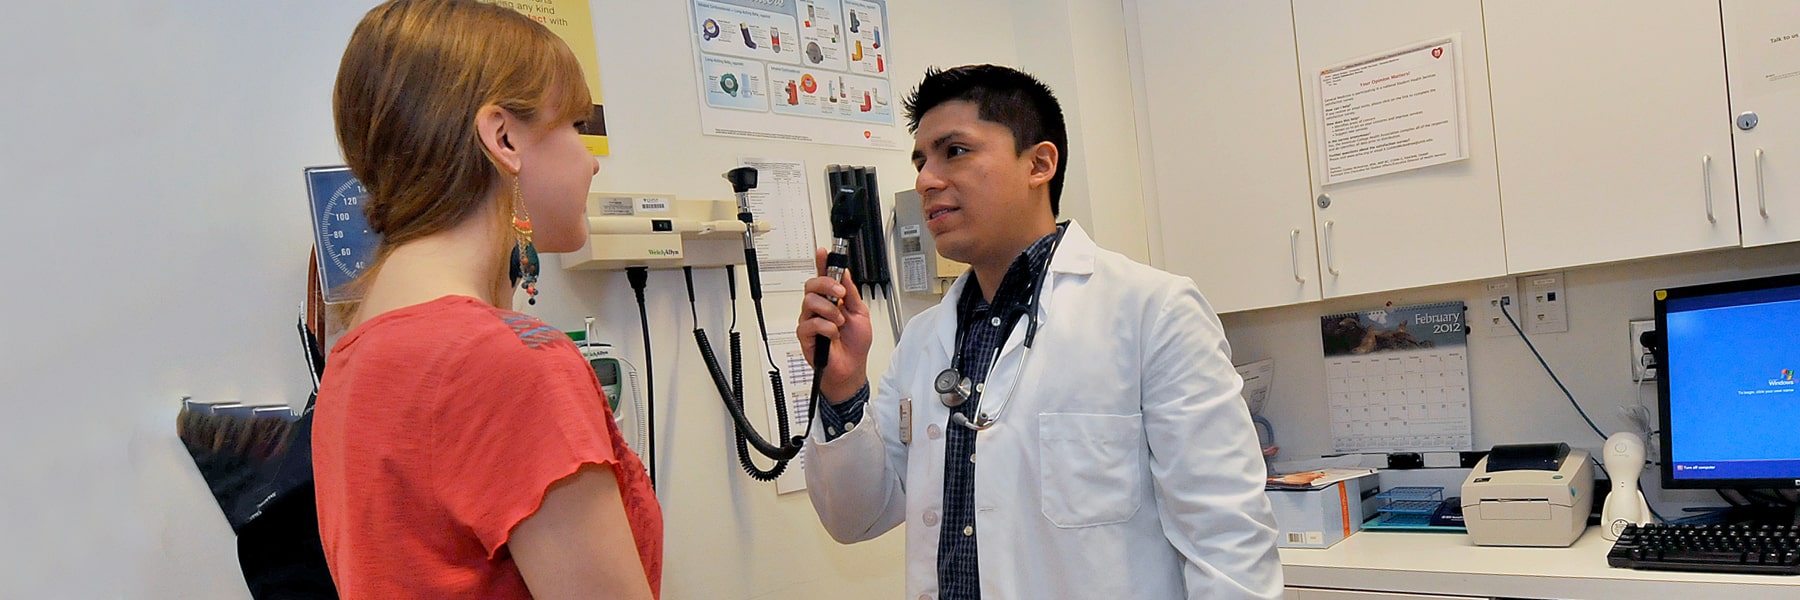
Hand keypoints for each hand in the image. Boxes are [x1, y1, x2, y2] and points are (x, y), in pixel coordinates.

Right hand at [797, 247, 871, 402]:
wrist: (852, 368)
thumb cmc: (855, 344)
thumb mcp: (860, 314)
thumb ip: (851, 294)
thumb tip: (845, 275)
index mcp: (832, 300)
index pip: (823, 276)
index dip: (822, 263)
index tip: (824, 252)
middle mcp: (818, 308)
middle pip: (811, 285)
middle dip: (827, 285)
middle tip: (840, 295)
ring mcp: (810, 321)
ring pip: (809, 302)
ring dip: (829, 311)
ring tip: (840, 322)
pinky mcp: (805, 336)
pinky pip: (810, 324)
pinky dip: (826, 328)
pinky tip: (833, 335)